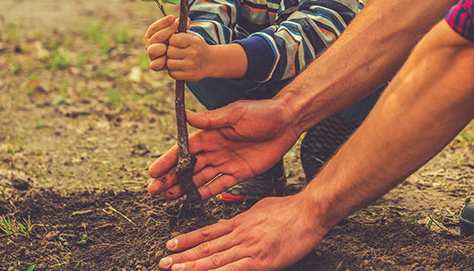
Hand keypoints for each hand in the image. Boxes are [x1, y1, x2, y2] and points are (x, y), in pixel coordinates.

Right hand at [144, 15, 177, 70]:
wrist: (180, 56)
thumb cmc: (177, 41)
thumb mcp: (178, 32)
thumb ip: (180, 25)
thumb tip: (187, 21)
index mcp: (152, 35)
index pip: (154, 28)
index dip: (163, 22)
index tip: (173, 18)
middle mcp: (150, 45)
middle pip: (156, 37)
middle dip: (167, 31)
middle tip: (177, 26)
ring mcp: (152, 55)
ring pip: (152, 50)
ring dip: (162, 46)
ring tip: (171, 44)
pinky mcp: (156, 65)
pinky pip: (154, 65)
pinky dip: (160, 61)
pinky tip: (166, 58)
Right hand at [148, 100, 299, 200]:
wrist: (287, 122)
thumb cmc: (262, 113)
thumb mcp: (236, 113)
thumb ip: (211, 119)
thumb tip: (186, 115)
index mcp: (210, 133)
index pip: (184, 149)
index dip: (168, 160)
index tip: (153, 172)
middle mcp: (215, 149)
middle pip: (187, 167)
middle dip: (170, 178)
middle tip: (154, 190)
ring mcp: (226, 162)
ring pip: (199, 178)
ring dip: (183, 187)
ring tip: (167, 197)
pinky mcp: (239, 173)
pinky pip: (219, 185)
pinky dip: (205, 193)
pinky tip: (192, 199)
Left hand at [158, 193, 327, 269]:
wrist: (309, 211)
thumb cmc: (290, 209)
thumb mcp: (260, 208)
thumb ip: (243, 218)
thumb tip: (227, 223)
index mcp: (240, 221)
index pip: (208, 233)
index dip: (188, 239)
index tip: (171, 245)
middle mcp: (240, 234)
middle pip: (206, 247)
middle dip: (183, 256)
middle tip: (164, 262)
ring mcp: (249, 247)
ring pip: (215, 259)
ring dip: (193, 266)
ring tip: (175, 269)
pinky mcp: (261, 260)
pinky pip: (234, 269)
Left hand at [166, 32, 212, 80]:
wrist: (211, 61)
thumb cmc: (197, 47)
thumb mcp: (193, 37)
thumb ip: (180, 33)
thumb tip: (165, 32)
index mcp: (193, 42)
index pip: (173, 39)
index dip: (171, 40)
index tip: (174, 42)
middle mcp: (193, 53)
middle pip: (169, 52)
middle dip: (169, 51)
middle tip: (174, 52)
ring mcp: (191, 65)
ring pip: (169, 63)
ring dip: (170, 62)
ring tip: (176, 60)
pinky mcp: (189, 76)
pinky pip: (172, 73)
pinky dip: (173, 71)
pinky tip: (178, 67)